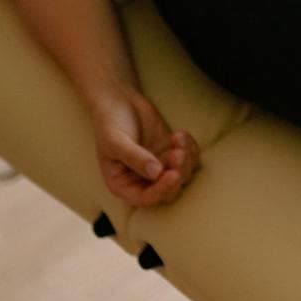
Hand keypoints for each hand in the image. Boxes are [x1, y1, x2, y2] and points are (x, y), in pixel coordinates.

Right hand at [90, 85, 199, 207]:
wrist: (118, 102)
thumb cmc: (109, 124)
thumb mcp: (115, 142)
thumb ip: (135, 158)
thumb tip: (156, 173)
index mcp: (123, 185)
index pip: (146, 199)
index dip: (161, 190)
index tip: (172, 174)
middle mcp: (143, 180)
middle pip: (169, 191)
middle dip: (178, 173)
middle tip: (177, 153)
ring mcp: (160, 166)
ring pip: (183, 174)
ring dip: (186, 159)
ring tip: (178, 138)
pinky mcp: (171, 151)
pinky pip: (190, 158)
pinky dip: (190, 147)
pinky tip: (180, 134)